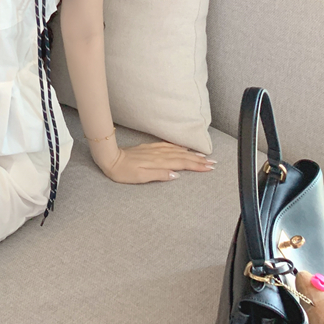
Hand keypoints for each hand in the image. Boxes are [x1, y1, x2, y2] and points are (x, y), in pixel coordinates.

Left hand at [90, 139, 215, 183]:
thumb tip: (176, 175)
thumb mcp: (140, 178)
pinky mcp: (150, 148)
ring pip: (177, 151)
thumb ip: (159, 175)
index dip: (197, 166)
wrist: (110, 158)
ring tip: (204, 156)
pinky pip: (168, 146)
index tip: (210, 167)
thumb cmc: (123, 172)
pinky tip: (184, 147)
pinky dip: (179, 147)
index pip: (182, 164)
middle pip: (183, 157)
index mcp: (159, 163)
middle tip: (213, 162)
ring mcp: (155, 150)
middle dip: (199, 160)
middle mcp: (159, 155)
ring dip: (192, 153)